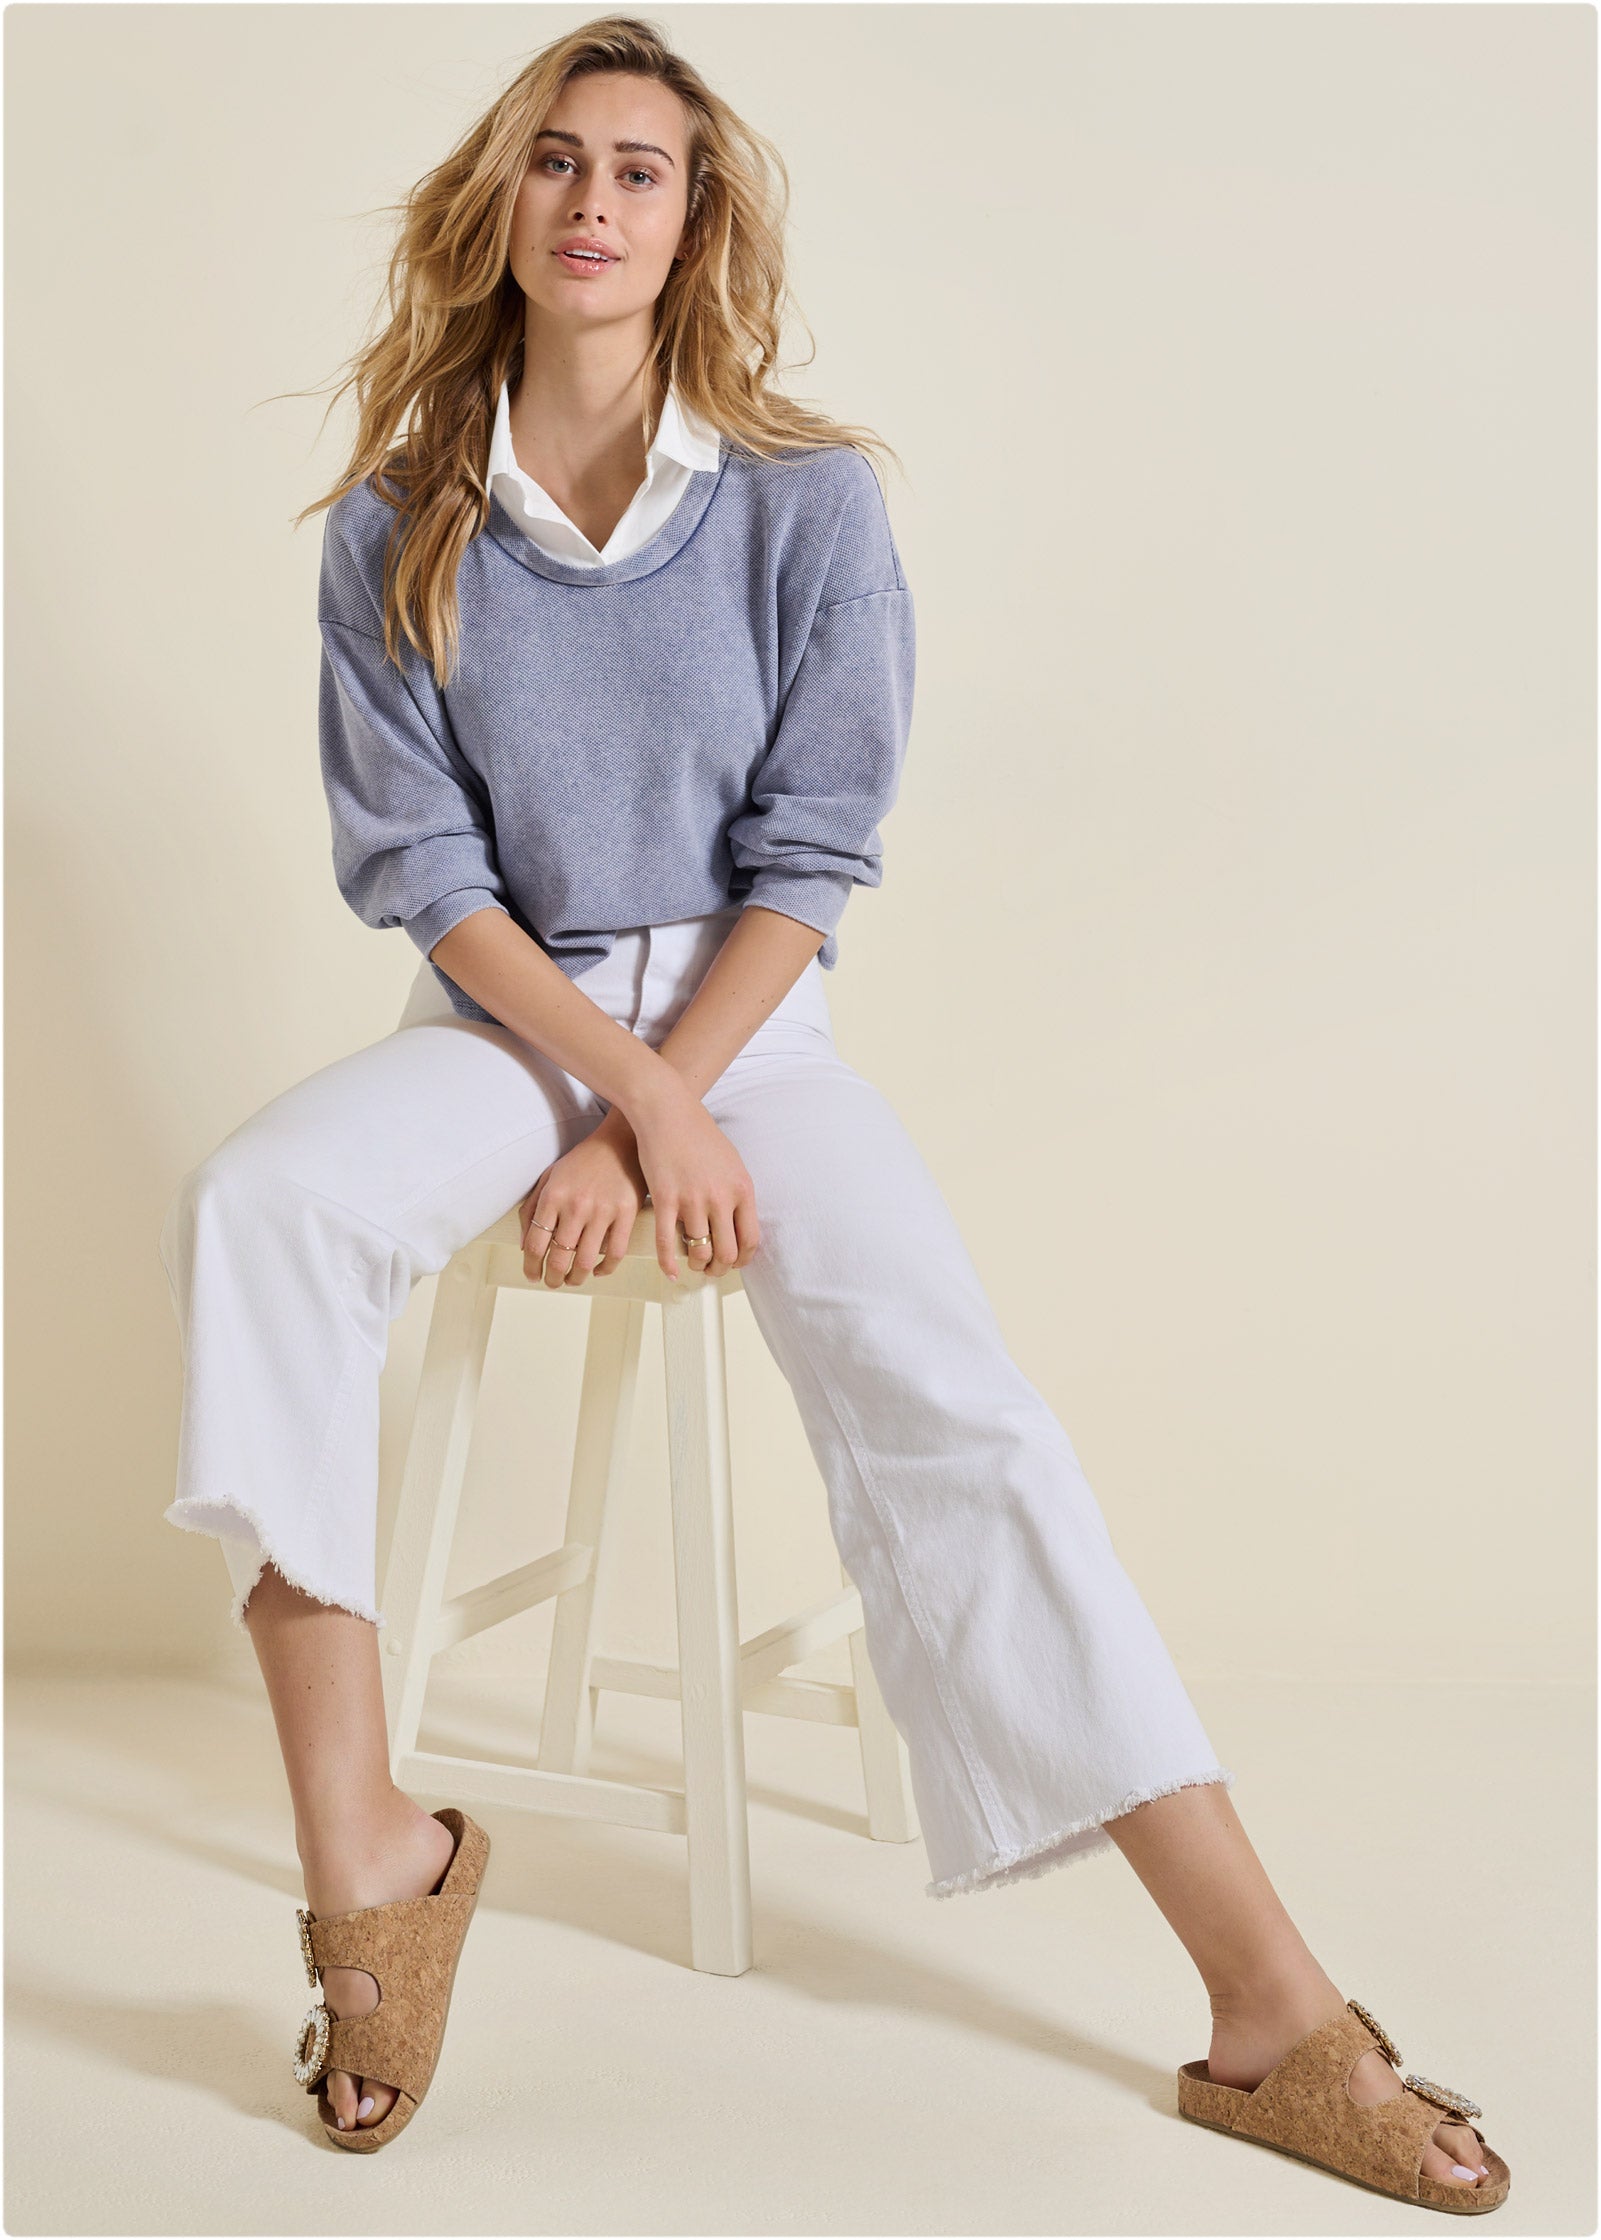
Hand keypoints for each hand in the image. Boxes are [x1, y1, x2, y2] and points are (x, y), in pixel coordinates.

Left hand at [518, 1110, 646, 1288]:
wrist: (620, 1141)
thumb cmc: (582, 1161)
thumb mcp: (549, 1178)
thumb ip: (531, 1209)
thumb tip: (524, 1246)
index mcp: (553, 1196)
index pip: (536, 1244)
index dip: (531, 1267)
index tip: (532, 1276)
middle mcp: (576, 1206)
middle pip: (559, 1257)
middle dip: (552, 1278)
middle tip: (553, 1283)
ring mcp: (603, 1210)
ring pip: (585, 1261)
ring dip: (576, 1278)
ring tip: (573, 1280)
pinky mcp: (627, 1213)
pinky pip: (615, 1253)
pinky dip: (605, 1269)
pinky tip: (597, 1270)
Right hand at [626, 1075, 761, 1280]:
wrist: (668, 1112)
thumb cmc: (699, 1135)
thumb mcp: (732, 1163)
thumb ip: (737, 1194)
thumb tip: (739, 1225)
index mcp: (742, 1189)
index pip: (750, 1240)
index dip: (743, 1260)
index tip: (734, 1264)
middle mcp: (721, 1198)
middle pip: (727, 1252)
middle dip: (720, 1268)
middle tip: (712, 1269)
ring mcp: (693, 1200)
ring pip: (699, 1252)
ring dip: (696, 1265)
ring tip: (693, 1264)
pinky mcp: (666, 1199)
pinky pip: (667, 1242)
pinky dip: (668, 1263)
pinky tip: (669, 1271)